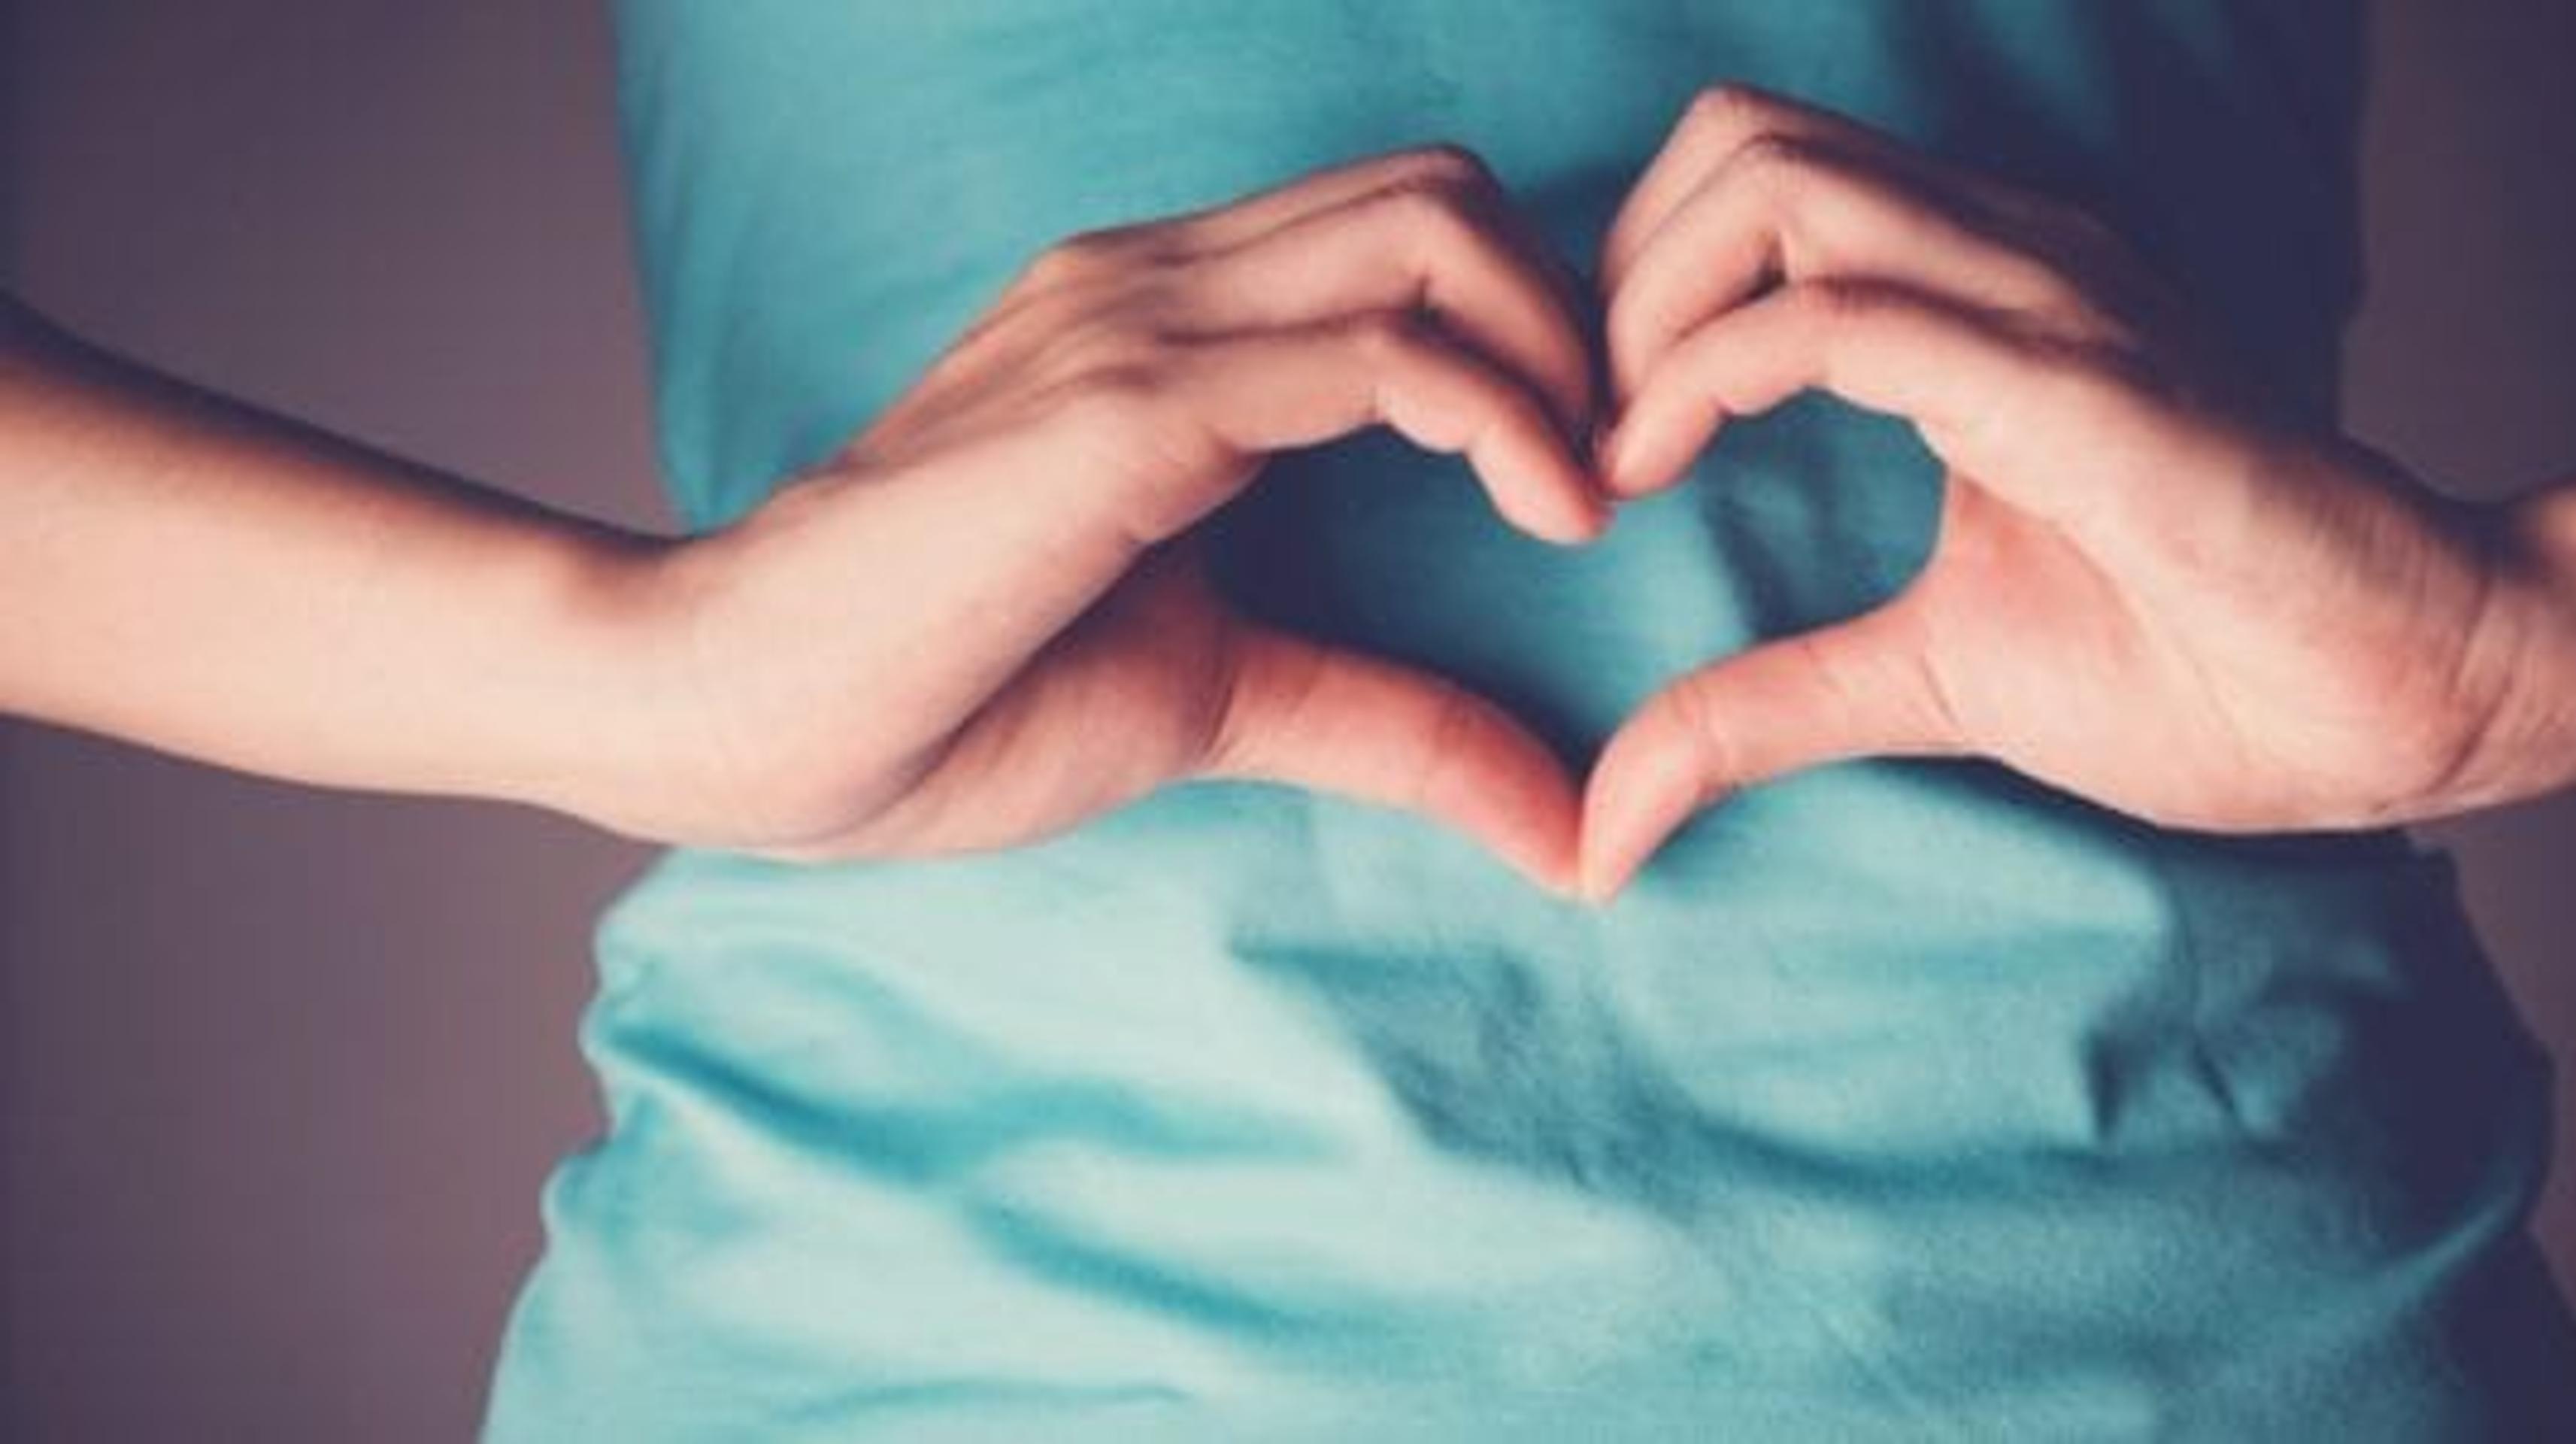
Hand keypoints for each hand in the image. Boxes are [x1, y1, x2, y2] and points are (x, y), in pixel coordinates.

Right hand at [629, 145, 1607, 890]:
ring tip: (1593, 494)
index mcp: (1168, 325)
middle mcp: (1158, 284)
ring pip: (1433, 236)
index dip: (1533, 326)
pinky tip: (1553, 517)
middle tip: (1616, 465)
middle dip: (1575, 316)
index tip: (1589, 472)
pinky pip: (1380, 355)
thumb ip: (1388, 723)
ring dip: (1563, 353)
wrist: (733, 713)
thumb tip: (1563, 826)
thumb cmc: (943, 697)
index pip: (1405, 230)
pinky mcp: (1129, 410)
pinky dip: (1505, 416)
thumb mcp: (1217, 697)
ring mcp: (1140, 327)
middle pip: (1445, 194)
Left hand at [1577, 86, 2538, 897]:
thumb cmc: (2206, 668)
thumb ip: (1759, 712)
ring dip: (1643, 307)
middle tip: (1586, 429)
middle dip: (1614, 271)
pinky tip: (1654, 469)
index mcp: (1979, 295)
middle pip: (1738, 140)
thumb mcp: (1926, 679)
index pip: (1754, 183)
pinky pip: (1845, 313)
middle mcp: (2007, 259)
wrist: (2413, 692)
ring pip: (1774, 185)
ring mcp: (2046, 301)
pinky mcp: (2076, 384)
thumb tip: (1603, 825)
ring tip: (1616, 449)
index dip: (1632, 290)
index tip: (1594, 446)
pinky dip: (1706, 374)